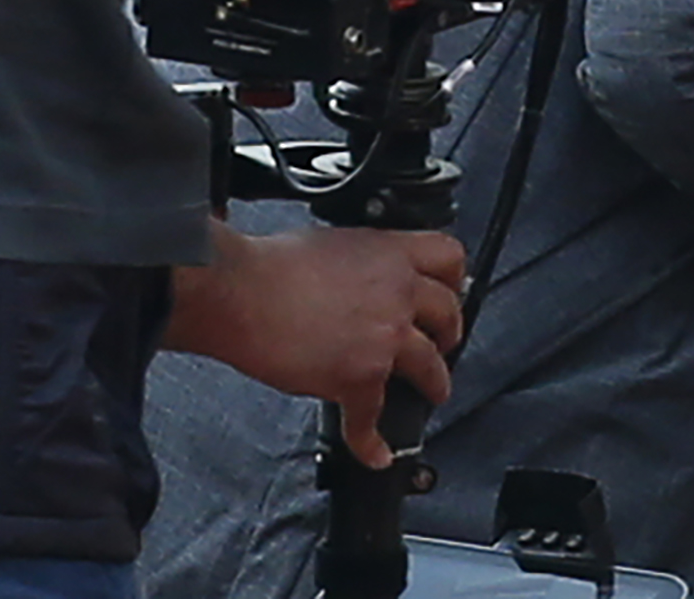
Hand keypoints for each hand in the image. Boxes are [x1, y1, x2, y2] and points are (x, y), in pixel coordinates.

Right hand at [163, 221, 465, 466]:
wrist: (240, 293)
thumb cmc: (271, 266)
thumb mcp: (337, 241)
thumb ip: (366, 260)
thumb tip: (366, 276)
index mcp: (392, 256)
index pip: (449, 260)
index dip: (453, 281)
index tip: (452, 293)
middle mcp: (398, 294)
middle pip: (448, 315)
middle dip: (449, 333)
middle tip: (442, 343)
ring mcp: (384, 338)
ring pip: (429, 366)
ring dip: (434, 383)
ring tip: (432, 391)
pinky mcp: (358, 378)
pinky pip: (372, 418)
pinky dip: (372, 441)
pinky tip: (376, 452)